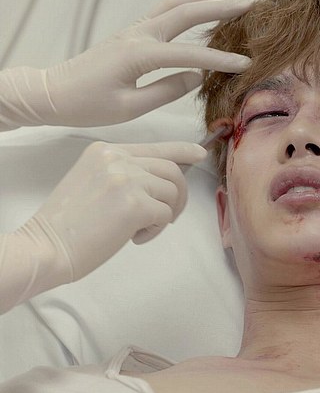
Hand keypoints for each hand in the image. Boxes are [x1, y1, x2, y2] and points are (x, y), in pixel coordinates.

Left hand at [0, 0, 252, 127]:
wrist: (54, 93)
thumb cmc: (88, 105)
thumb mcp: (129, 107)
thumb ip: (167, 91)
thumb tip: (197, 77)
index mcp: (138, 55)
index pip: (188, 55)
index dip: (219, 60)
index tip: (245, 64)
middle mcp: (138, 35)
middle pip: (185, 13)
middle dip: (219, 8)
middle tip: (249, 5)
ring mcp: (134, 30)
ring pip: (175, 5)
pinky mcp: (133, 33)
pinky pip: (165, 10)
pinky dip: (188, 3)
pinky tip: (202, 4)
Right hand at [22, 141, 205, 281]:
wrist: (46, 246)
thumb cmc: (69, 223)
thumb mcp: (94, 182)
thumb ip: (126, 174)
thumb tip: (164, 179)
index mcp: (107, 151)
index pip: (156, 147)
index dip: (183, 150)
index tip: (200, 153)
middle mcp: (117, 159)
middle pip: (172, 170)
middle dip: (178, 195)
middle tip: (166, 217)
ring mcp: (126, 180)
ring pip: (173, 191)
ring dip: (166, 214)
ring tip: (142, 228)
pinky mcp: (135, 205)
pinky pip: (165, 215)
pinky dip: (156, 230)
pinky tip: (134, 237)